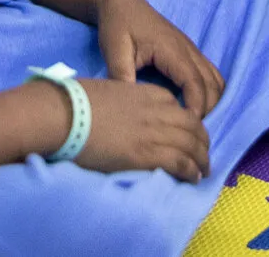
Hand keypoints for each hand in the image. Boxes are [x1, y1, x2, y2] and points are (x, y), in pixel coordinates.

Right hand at [73, 78, 211, 180]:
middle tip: (203, 154)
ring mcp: (154, 132)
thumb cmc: (76, 101)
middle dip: (202, 141)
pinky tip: (194, 177)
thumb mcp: (110, 91)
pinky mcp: (147, 154)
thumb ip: (126, 101)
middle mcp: (157, 110)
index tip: (186, 134)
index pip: (178, 107)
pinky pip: (180, 162)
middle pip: (193, 126)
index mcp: (147, 92)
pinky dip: (191, 170)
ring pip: (192, 145)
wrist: (65, 113)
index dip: (186, 123)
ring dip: (202, 159)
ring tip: (204, 170)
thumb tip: (122, 117)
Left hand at [94, 0, 226, 117]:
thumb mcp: (114, 51)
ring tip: (194, 122)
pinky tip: (195, 106)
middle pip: (213, 84)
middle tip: (191, 131)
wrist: (120, 1)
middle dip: (208, 109)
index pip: (195, 83)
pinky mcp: (188, 51)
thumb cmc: (117, 25)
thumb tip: (131, 107)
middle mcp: (187, 49)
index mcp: (172, 50)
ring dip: (212, 101)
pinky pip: (209, 73)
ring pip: (216, 79)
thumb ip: (122, 77)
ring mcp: (190, 49)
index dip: (197, 107)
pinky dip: (210, 91)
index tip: (188, 128)